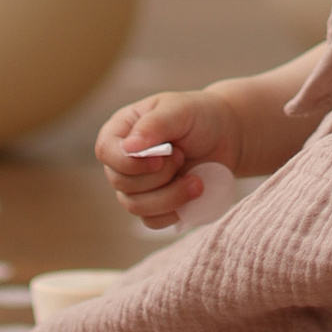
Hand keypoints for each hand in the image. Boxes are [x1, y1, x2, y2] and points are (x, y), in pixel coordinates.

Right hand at [96, 87, 239, 230]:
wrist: (226, 137)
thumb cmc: (200, 116)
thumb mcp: (179, 110)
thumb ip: (154, 125)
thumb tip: (128, 146)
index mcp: (121, 130)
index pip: (105, 151)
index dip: (128, 162)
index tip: (160, 159)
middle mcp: (123, 160)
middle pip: (121, 183)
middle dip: (158, 176)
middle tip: (182, 157)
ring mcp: (137, 186)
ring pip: (135, 206)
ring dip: (170, 196)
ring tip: (196, 180)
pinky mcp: (153, 206)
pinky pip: (152, 221)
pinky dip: (175, 211)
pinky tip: (193, 192)